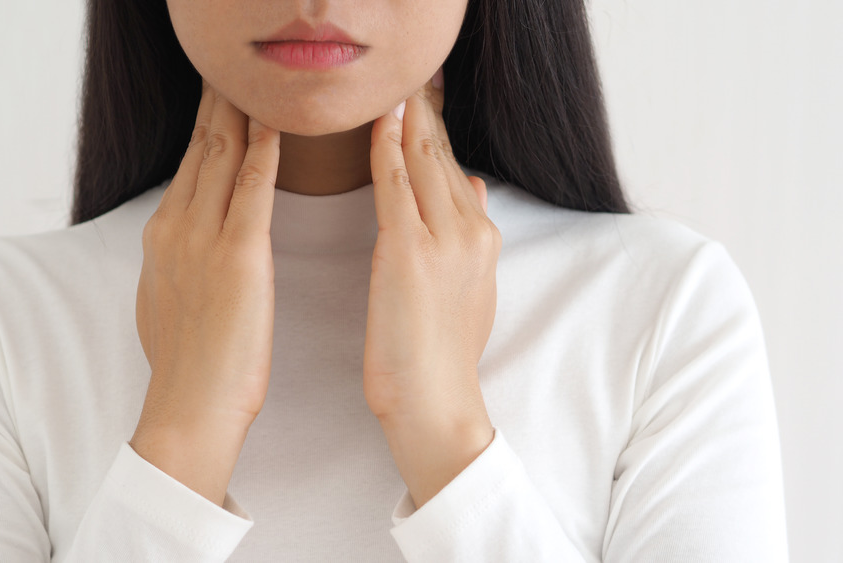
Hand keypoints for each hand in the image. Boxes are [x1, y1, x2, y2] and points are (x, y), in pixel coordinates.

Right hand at [131, 80, 279, 504]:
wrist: (189, 408)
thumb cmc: (188, 365)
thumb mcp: (167, 300)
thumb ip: (176, 262)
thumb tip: (181, 247)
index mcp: (162, 236)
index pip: (188, 164)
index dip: (206, 125)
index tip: (220, 96)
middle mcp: (175, 227)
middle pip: (201, 147)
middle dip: (220, 103)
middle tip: (236, 70)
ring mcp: (202, 239)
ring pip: (221, 155)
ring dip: (240, 111)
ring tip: (256, 78)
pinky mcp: (236, 257)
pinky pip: (251, 189)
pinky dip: (263, 150)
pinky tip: (275, 122)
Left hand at [364, 69, 498, 507]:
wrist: (436, 401)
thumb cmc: (441, 354)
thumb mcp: (471, 288)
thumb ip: (469, 233)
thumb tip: (471, 185)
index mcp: (482, 237)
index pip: (454, 168)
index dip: (433, 131)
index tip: (417, 101)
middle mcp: (471, 229)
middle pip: (440, 155)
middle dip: (421, 114)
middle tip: (404, 80)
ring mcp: (444, 238)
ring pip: (421, 161)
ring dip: (405, 120)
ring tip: (391, 86)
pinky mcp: (410, 251)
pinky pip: (395, 184)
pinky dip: (385, 148)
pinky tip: (379, 121)